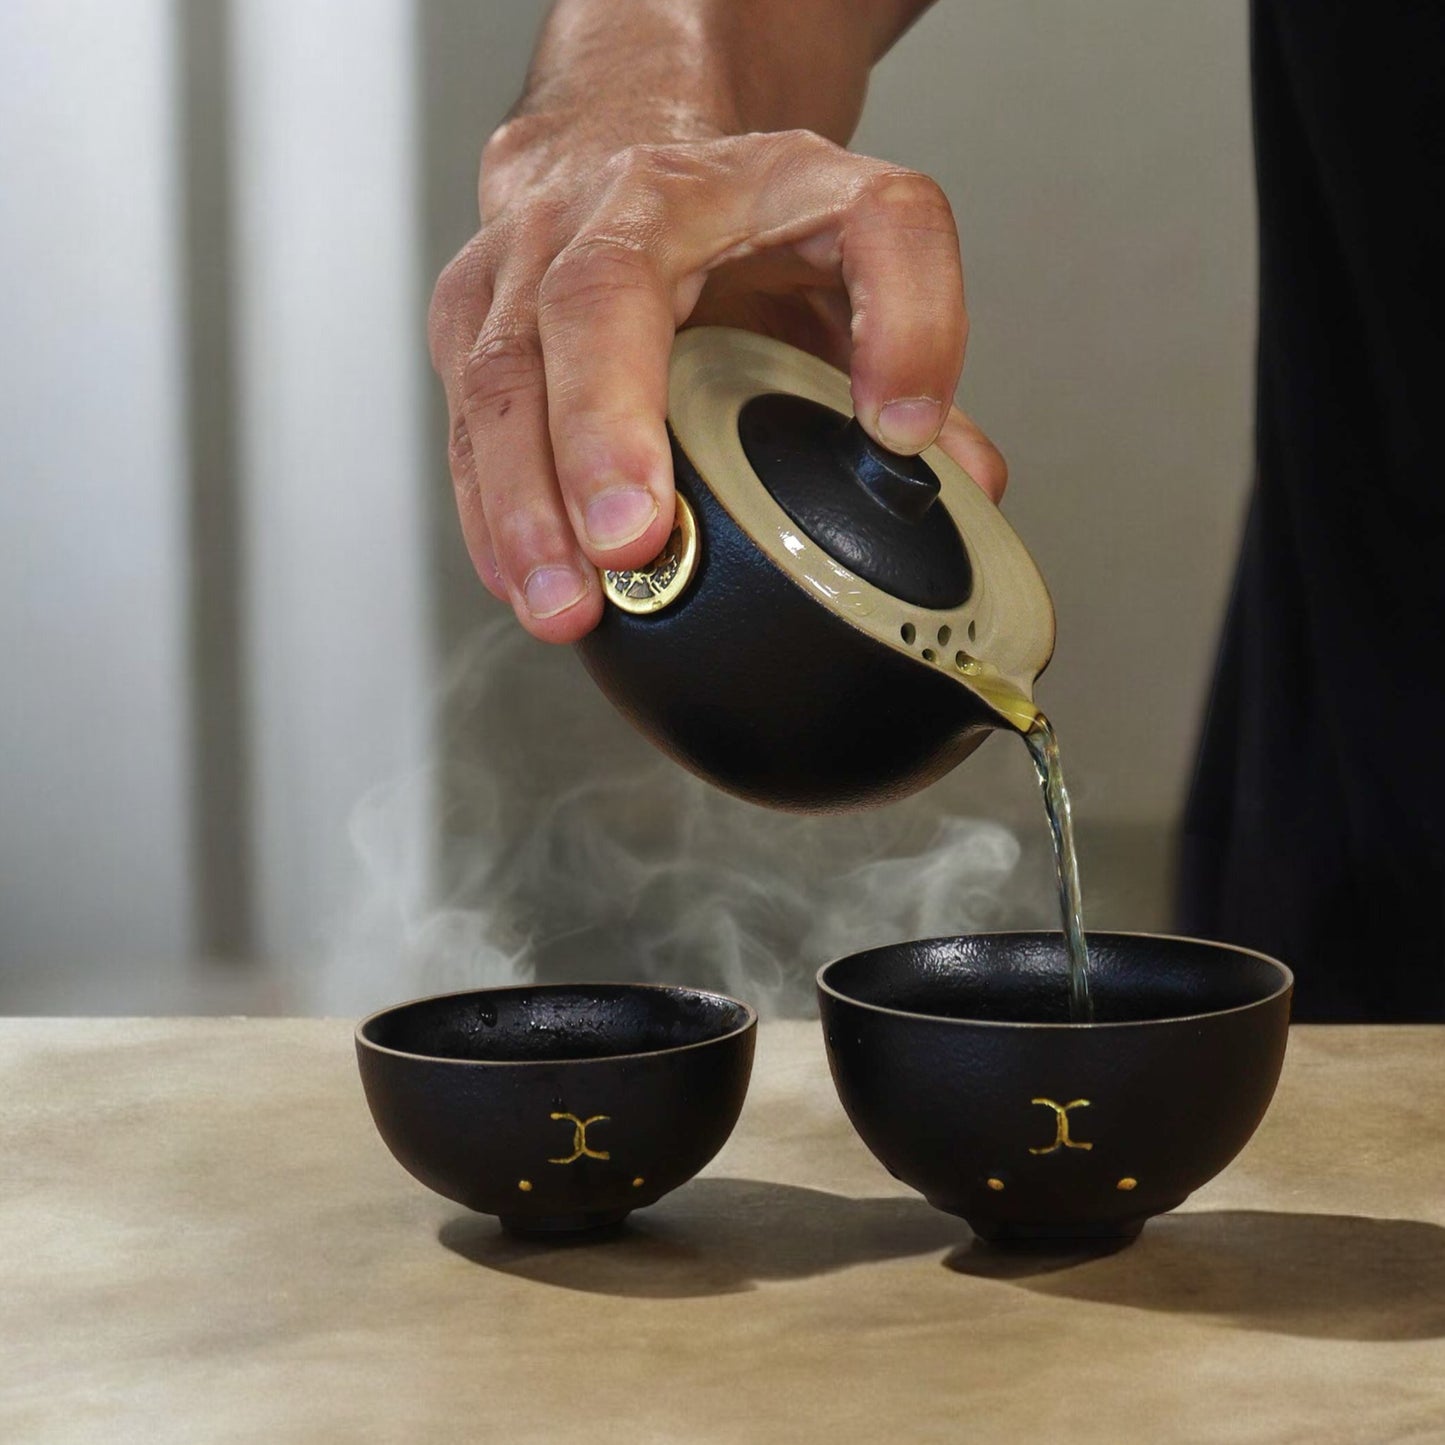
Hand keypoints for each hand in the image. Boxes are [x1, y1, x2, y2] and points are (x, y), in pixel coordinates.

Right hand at [428, 122, 1006, 642]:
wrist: (626, 144)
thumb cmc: (743, 212)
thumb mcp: (860, 230)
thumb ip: (917, 329)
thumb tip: (955, 469)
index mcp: (712, 186)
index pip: (767, 234)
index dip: (808, 333)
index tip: (854, 437)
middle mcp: (605, 208)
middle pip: (586, 304)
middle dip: (600, 434)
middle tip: (632, 546)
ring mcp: (520, 261)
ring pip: (500, 374)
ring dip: (525, 501)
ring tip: (565, 605)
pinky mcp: (470, 319)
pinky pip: (467, 423)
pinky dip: (489, 510)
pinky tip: (520, 579)